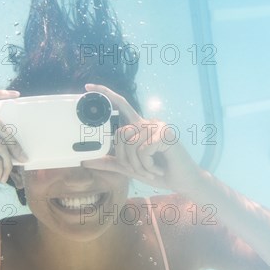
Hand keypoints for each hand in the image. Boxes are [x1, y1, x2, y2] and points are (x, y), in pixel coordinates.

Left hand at [81, 84, 202, 194]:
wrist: (183, 182)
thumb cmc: (159, 173)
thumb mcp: (130, 168)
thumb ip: (110, 163)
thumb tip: (86, 162)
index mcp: (139, 126)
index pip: (121, 105)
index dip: (106, 94)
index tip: (87, 87)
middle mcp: (148, 122)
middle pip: (120, 133)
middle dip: (125, 159)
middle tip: (141, 171)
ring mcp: (158, 126)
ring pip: (131, 144)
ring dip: (138, 165)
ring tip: (152, 170)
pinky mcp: (166, 134)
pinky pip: (143, 150)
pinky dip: (148, 165)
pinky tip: (160, 168)